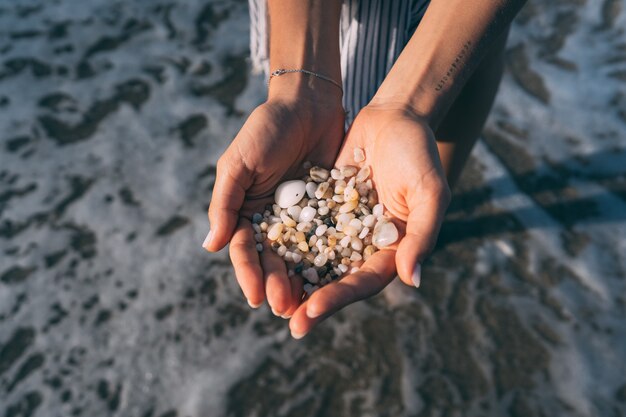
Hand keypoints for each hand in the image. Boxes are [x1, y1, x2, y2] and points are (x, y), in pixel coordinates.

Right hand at [204, 92, 344, 316]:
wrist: (308, 103)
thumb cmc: (266, 130)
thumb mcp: (239, 164)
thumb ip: (225, 203)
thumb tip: (211, 247)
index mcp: (246, 211)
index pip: (244, 250)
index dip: (248, 274)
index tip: (256, 297)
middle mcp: (272, 220)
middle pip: (272, 260)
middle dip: (276, 284)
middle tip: (285, 308)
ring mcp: (301, 217)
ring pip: (300, 256)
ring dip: (301, 281)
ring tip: (308, 304)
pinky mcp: (328, 211)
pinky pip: (328, 239)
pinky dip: (330, 259)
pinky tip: (335, 278)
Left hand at [288, 104, 450, 337]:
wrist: (394, 117)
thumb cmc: (418, 154)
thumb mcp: (428, 193)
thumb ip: (422, 236)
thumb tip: (412, 281)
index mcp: (391, 250)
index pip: (363, 282)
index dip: (338, 298)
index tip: (310, 312)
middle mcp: (363, 245)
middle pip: (335, 280)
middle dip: (310, 301)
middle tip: (287, 322)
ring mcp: (340, 227)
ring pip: (313, 259)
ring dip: (293, 279)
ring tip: (267, 298)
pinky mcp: (321, 207)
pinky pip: (300, 229)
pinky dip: (284, 244)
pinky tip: (261, 256)